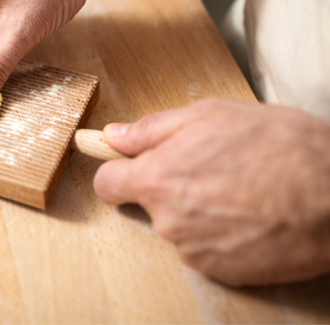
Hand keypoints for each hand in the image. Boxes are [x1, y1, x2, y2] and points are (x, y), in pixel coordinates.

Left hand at [94, 100, 329, 285]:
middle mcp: (168, 221)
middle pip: (147, 204)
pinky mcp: (222, 272)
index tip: (132, 165)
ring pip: (178, 226)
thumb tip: (113, 136)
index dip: (118, 171)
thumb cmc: (280, 147)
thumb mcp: (210, 115)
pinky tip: (248, 214)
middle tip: (207, 167)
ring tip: (237, 188)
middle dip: (167, 186)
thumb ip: (151, 129)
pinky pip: (205, 248)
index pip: (107, 184)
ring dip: (196, 210)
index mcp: (157, 179)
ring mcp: (194, 251)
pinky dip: (219, 233)